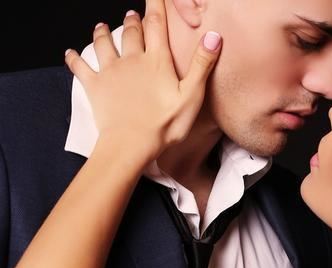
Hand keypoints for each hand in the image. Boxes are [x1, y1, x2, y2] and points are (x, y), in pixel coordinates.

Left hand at [64, 0, 221, 166]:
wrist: (131, 143)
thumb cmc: (165, 124)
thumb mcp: (192, 95)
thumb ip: (201, 64)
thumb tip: (213, 36)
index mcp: (157, 61)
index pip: (157, 25)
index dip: (157, 6)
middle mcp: (132, 60)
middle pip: (132, 33)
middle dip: (133, 21)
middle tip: (132, 14)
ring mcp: (111, 72)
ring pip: (105, 44)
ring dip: (103, 33)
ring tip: (102, 26)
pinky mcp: (95, 86)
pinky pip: (81, 68)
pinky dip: (74, 59)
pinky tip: (69, 53)